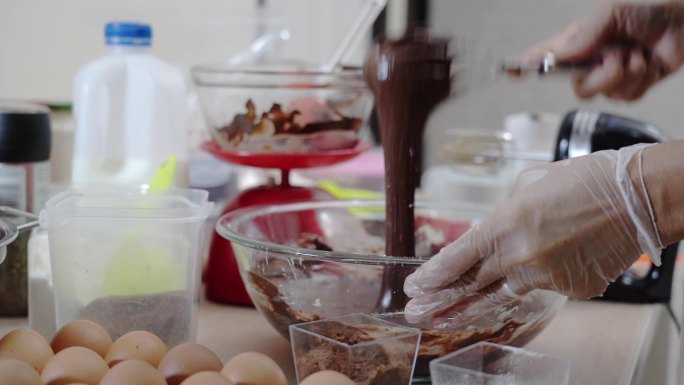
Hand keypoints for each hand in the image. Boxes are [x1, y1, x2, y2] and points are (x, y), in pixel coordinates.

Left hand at [403, 144, 663, 327]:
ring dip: (472, 308)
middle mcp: (519, 256)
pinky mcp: (571, 290)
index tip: (414, 286)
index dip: (432, 276)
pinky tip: (550, 264)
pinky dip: (539, 281)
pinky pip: (545, 289)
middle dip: (440, 303)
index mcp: (503, 224)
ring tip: (446, 318)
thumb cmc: (582, 182)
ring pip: (504, 295)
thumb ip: (503, 218)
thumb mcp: (527, 188)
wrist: (634, 197)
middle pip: (471, 288)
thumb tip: (492, 236)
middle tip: (415, 313)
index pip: (456, 259)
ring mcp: (546, 278)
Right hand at [513, 1, 683, 99]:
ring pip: (606, 94)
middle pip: (579, 86)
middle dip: (601, 76)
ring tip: (641, 53)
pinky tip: (650, 63)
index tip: (511, 73)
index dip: (528, 65)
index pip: (548, 54)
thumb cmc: (657, 3)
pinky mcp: (637, 82)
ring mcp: (616, 71)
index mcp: (584, 36)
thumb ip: (584, 34)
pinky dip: (641, 81)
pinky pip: (627, 97)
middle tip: (616, 56)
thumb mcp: (614, 9)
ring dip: (628, 74)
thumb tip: (557, 55)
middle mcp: (596, 56)